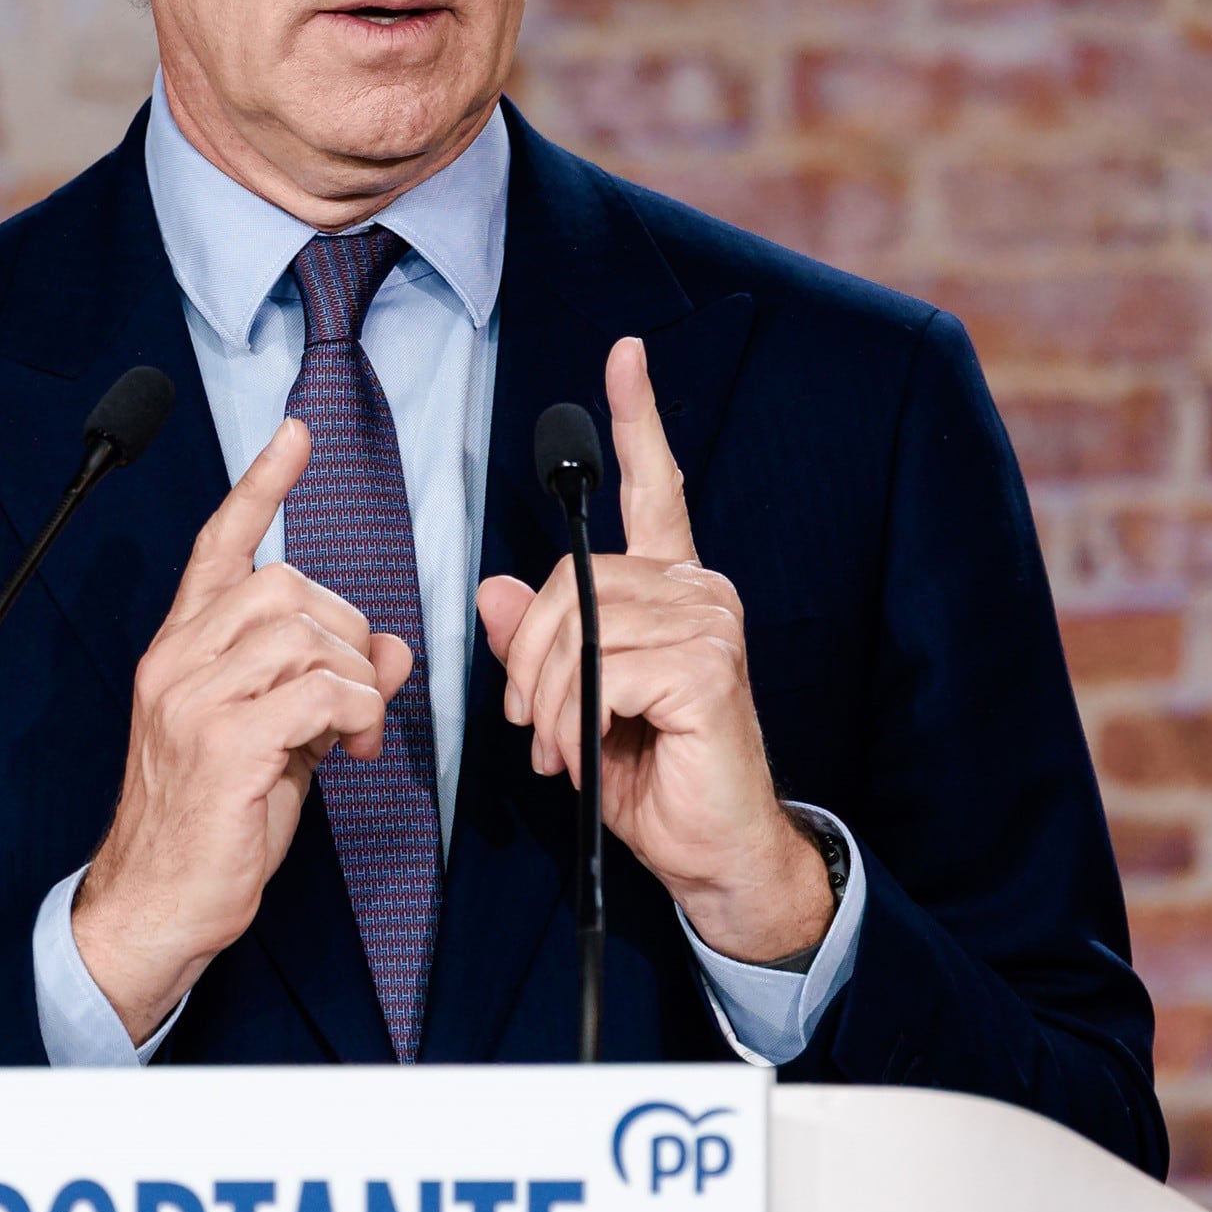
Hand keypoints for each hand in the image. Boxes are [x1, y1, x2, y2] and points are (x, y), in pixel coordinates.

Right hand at [76, 418, 416, 1039]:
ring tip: (352, 732)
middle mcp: (177, 662)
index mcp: (181, 651)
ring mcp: (193, 701)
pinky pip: (315, 692)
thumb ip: (325, 681)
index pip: (216, 546)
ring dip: (353, 677)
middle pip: (284, 584)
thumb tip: (391, 645)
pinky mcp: (223, 747)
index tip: (294, 435)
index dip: (259, 488)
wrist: (155, 905)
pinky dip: (351, 711)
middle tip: (357, 696)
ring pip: (303, 632)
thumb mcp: (278, 738)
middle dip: (345, 629)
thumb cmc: (213, 823)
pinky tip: (345, 748)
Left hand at [478, 336, 829, 967]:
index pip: (655, 488)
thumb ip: (540, 645)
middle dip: (530, 660)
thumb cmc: (655, 779)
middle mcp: (699, 590)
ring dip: (547, 702)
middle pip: (571, 579)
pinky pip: (598, 670)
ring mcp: (710, 622)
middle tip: (531, 726)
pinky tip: (586, 752)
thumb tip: (496, 591)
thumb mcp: (573, 709)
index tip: (625, 358)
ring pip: (578, 628)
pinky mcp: (708, 665)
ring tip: (561, 749)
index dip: (639, 420)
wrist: (715, 853)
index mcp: (670, 591)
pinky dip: (572, 719)